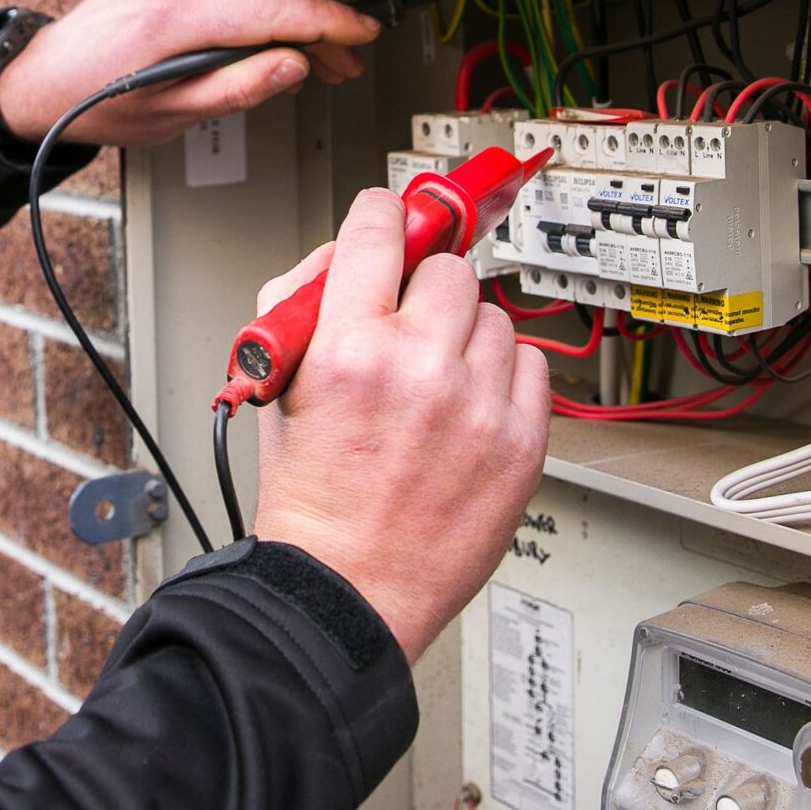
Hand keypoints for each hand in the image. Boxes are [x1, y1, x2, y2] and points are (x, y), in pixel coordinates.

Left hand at [0, 0, 382, 148]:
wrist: (41, 78)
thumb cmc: (92, 102)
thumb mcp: (169, 116)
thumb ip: (236, 89)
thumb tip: (293, 65)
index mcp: (174, 19)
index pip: (274, 9)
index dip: (328, 22)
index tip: (360, 34)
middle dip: (317, 28)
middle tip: (344, 66)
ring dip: (290, 20)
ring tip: (312, 62)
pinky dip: (258, 10)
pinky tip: (268, 41)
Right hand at [246, 191, 551, 663]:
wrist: (346, 591)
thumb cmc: (311, 504)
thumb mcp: (277, 389)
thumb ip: (302, 310)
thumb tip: (341, 260)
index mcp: (347, 349)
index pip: (378, 228)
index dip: (382, 218)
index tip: (391, 221)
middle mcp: (418, 368)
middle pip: (448, 269)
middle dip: (425, 291)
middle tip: (410, 325)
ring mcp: (477, 405)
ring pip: (495, 317)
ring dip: (468, 337)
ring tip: (438, 381)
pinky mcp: (521, 443)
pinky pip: (534, 367)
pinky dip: (506, 379)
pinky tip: (471, 407)